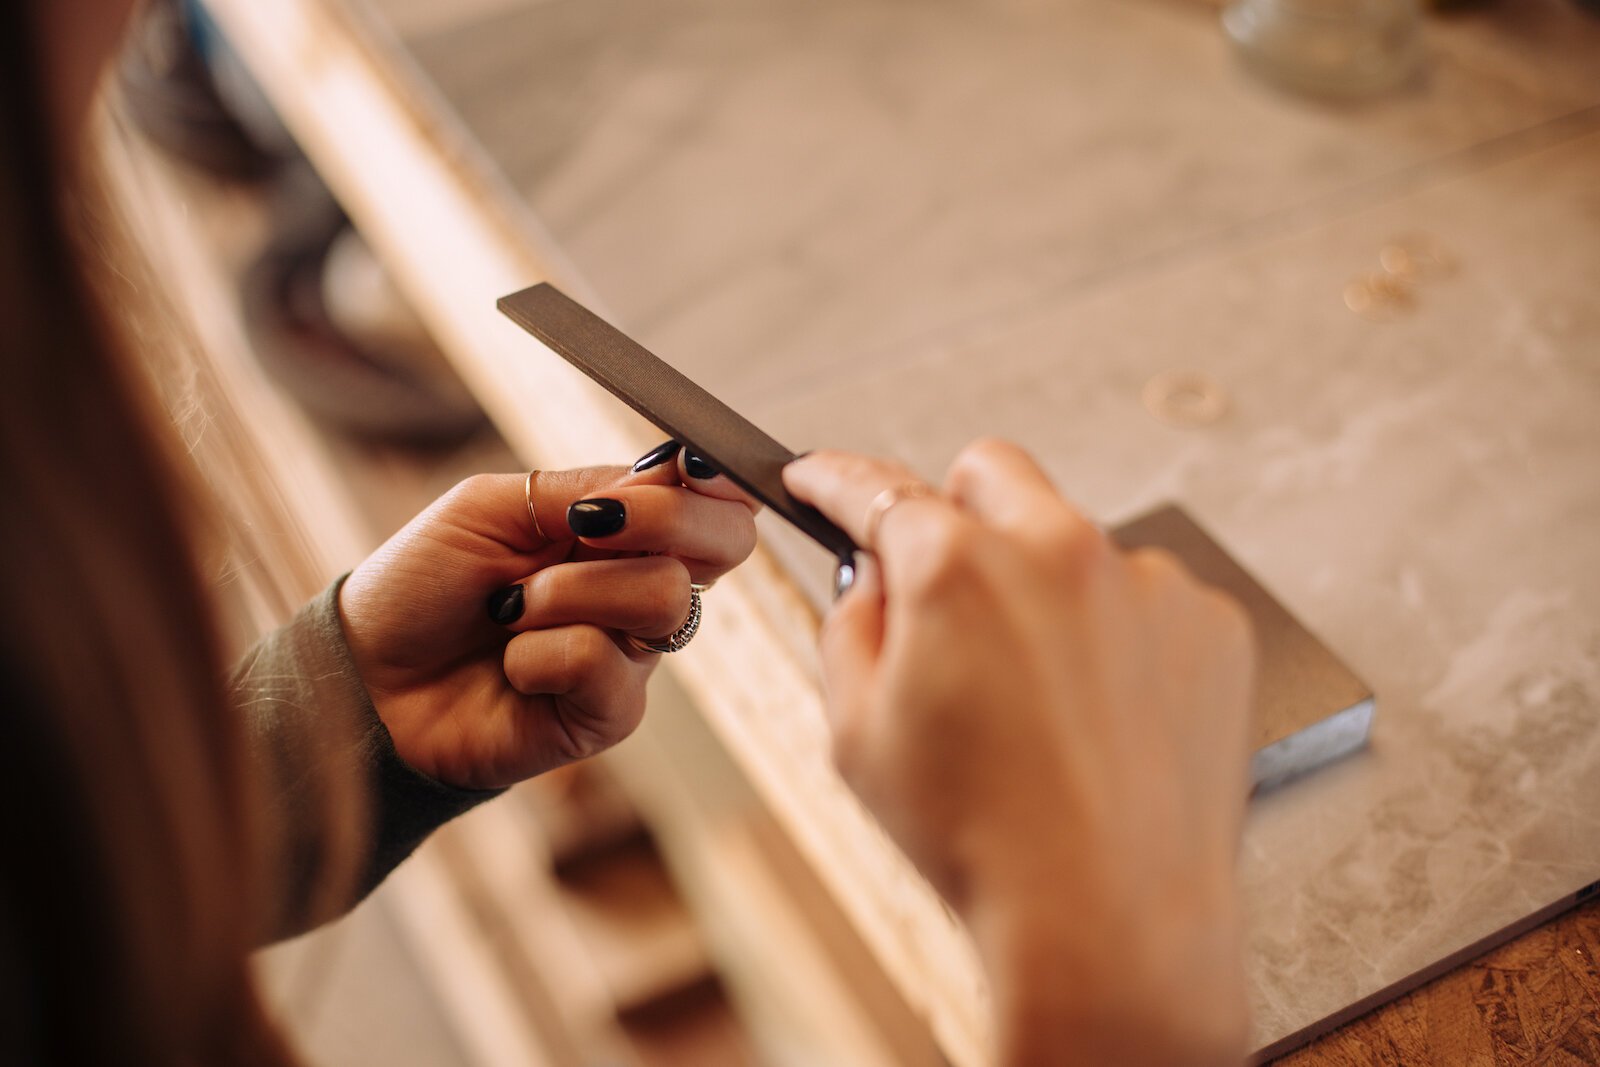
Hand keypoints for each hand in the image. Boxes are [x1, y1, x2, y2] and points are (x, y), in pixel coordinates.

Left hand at [340, 444, 757, 790]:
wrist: (365, 675)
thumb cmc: (422, 585)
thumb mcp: (494, 506)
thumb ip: (585, 488)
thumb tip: (670, 473)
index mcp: (622, 531)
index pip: (714, 499)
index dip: (718, 478)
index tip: (687, 464)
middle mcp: (639, 589)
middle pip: (726, 544)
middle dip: (666, 519)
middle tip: (585, 526)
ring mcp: (629, 655)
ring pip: (662, 599)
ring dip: (571, 592)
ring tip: (510, 610)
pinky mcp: (606, 715)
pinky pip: (605, 665)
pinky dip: (541, 654)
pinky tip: (509, 665)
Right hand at [785, 440, 1254, 1066]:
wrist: (1106, 924)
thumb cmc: (981, 842)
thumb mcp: (856, 732)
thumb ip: (852, 625)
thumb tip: (873, 579)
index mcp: (956, 568)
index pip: (879, 489)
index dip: (837, 479)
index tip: (822, 477)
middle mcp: (1057, 550)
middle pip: (991, 474)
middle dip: (956, 511)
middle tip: (944, 586)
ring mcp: (1145, 583)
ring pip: (1075, 543)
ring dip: (1045, 587)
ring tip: (1038, 702)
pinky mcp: (1209, 625)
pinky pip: (1145, 601)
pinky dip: (1117, 638)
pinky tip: (1099, 717)